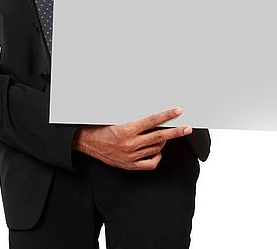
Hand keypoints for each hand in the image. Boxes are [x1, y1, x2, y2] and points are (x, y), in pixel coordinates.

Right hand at [72, 107, 191, 169]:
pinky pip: (150, 163)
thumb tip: (153, 113)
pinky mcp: (130, 166)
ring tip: (165, 135)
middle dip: (176, 132)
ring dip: (163, 141)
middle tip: (187, 128)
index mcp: (127, 129)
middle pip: (159, 137)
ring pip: (156, 149)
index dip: (167, 116)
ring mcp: (131, 156)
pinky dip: (157, 156)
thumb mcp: (117, 118)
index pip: (152, 121)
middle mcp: (130, 144)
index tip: (178, 111)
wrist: (88, 142)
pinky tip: (158, 150)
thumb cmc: (102, 126)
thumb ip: (135, 117)